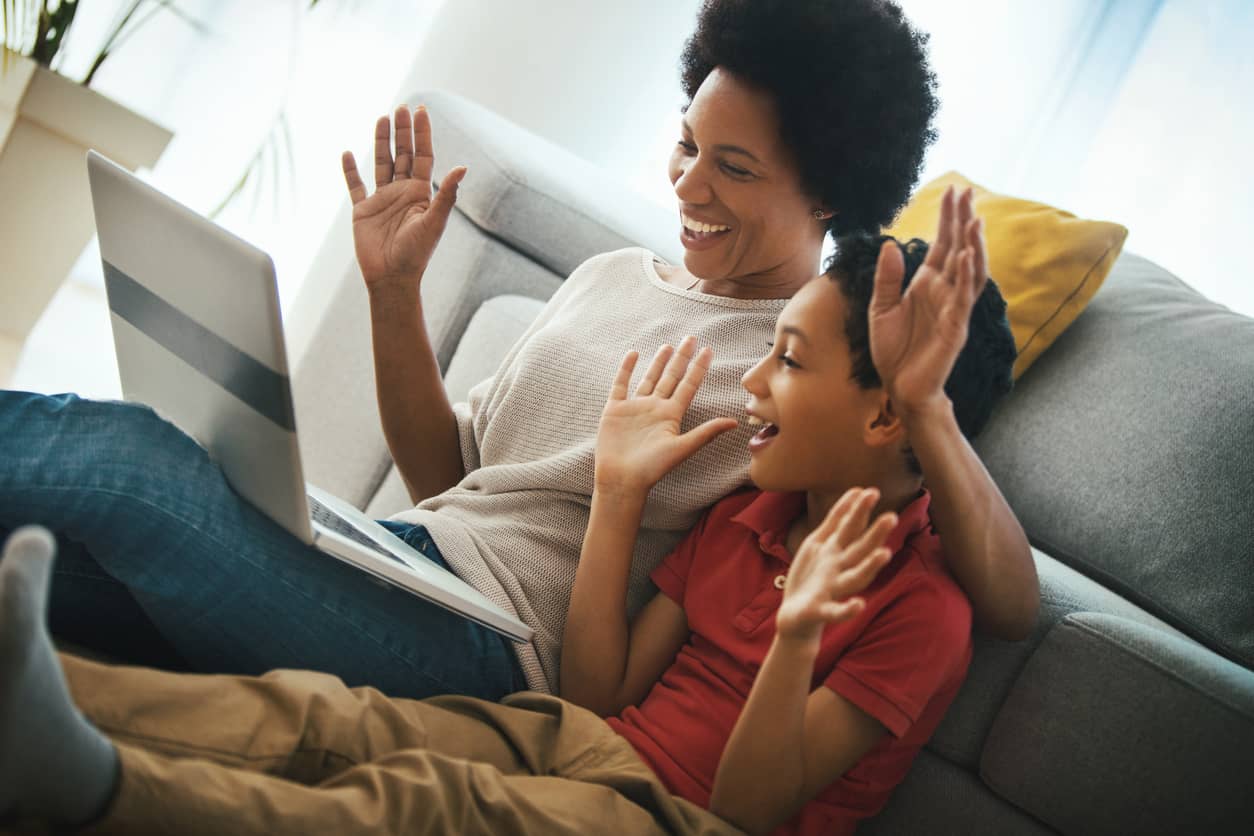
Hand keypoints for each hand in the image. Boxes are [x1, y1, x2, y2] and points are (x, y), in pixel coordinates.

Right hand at [341, 105, 465, 291]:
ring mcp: (382, 200)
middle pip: (402, 154)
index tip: (421, 111)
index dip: (423, 134)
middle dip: (403, 131)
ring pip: (381, 163)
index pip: (423, 156)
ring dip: (381, 141)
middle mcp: (402, 192)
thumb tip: (463, 168)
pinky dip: (350, 170)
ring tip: (382, 118)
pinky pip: (355, 186)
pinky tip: (347, 153)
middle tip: (402, 107)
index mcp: (420, 193)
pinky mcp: (362, 210)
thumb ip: (446, 195)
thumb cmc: (416, 254)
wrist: (392, 277)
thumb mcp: (434, 222)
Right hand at [595, 336, 738, 496]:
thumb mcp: (682, 448)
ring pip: (649, 379)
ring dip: (658, 362)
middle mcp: (655, 408)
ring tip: (668, 346)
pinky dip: (626, 369)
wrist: (622, 480)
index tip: (709, 350)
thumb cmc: (653, 469)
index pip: (689, 385)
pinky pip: (621, 384)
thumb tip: (735, 422)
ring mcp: (635, 408)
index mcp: (672, 415)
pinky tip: (633, 354)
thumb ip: (706, 432)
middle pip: (671, 377)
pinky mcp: (615, 410)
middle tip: (691, 338)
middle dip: (682, 358)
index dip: (699, 368)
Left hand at [776, 488, 896, 642]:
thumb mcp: (819, 543)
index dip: (860, 511)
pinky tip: (859, 604)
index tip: (872, 491)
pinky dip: (848, 609)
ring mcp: (834, 590)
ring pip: (856, 578)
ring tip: (885, 554)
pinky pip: (837, 611)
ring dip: (870, 566)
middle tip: (892, 517)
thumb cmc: (810, 576)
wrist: (794, 616)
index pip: (851, 528)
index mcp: (837, 552)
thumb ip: (837, 520)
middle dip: (875, 534)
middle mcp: (841, 569)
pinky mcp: (822, 611)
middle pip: (860, 550)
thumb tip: (858, 490)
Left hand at [868, 186, 987, 415]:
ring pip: (970, 270)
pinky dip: (965, 275)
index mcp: (928, 284)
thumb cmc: (893, 349)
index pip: (942, 244)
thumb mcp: (880, 308)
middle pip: (960, 249)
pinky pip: (964, 298)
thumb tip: (891, 245)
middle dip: (964, 221)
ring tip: (973, 220)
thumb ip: (887, 278)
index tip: (954, 190)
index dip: (948, 218)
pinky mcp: (955, 327)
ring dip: (973, 245)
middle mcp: (945, 291)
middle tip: (968, 192)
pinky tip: (965, 255)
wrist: (899, 386)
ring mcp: (954, 308)